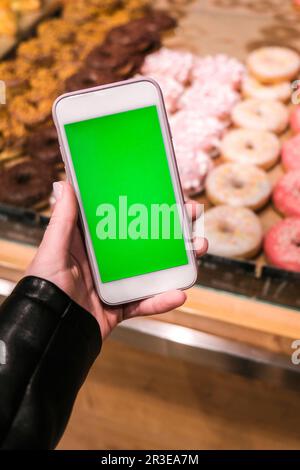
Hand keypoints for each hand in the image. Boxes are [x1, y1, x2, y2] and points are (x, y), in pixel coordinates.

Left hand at [26, 181, 207, 339]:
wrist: (48, 332)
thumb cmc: (44, 286)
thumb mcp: (53, 249)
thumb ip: (62, 220)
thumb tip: (63, 183)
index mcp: (92, 243)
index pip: (124, 218)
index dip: (147, 205)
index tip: (169, 193)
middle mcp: (107, 262)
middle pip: (146, 241)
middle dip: (173, 228)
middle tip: (194, 215)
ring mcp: (117, 284)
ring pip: (154, 269)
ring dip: (179, 260)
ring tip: (199, 248)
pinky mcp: (120, 308)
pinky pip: (145, 303)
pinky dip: (162, 301)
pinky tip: (179, 294)